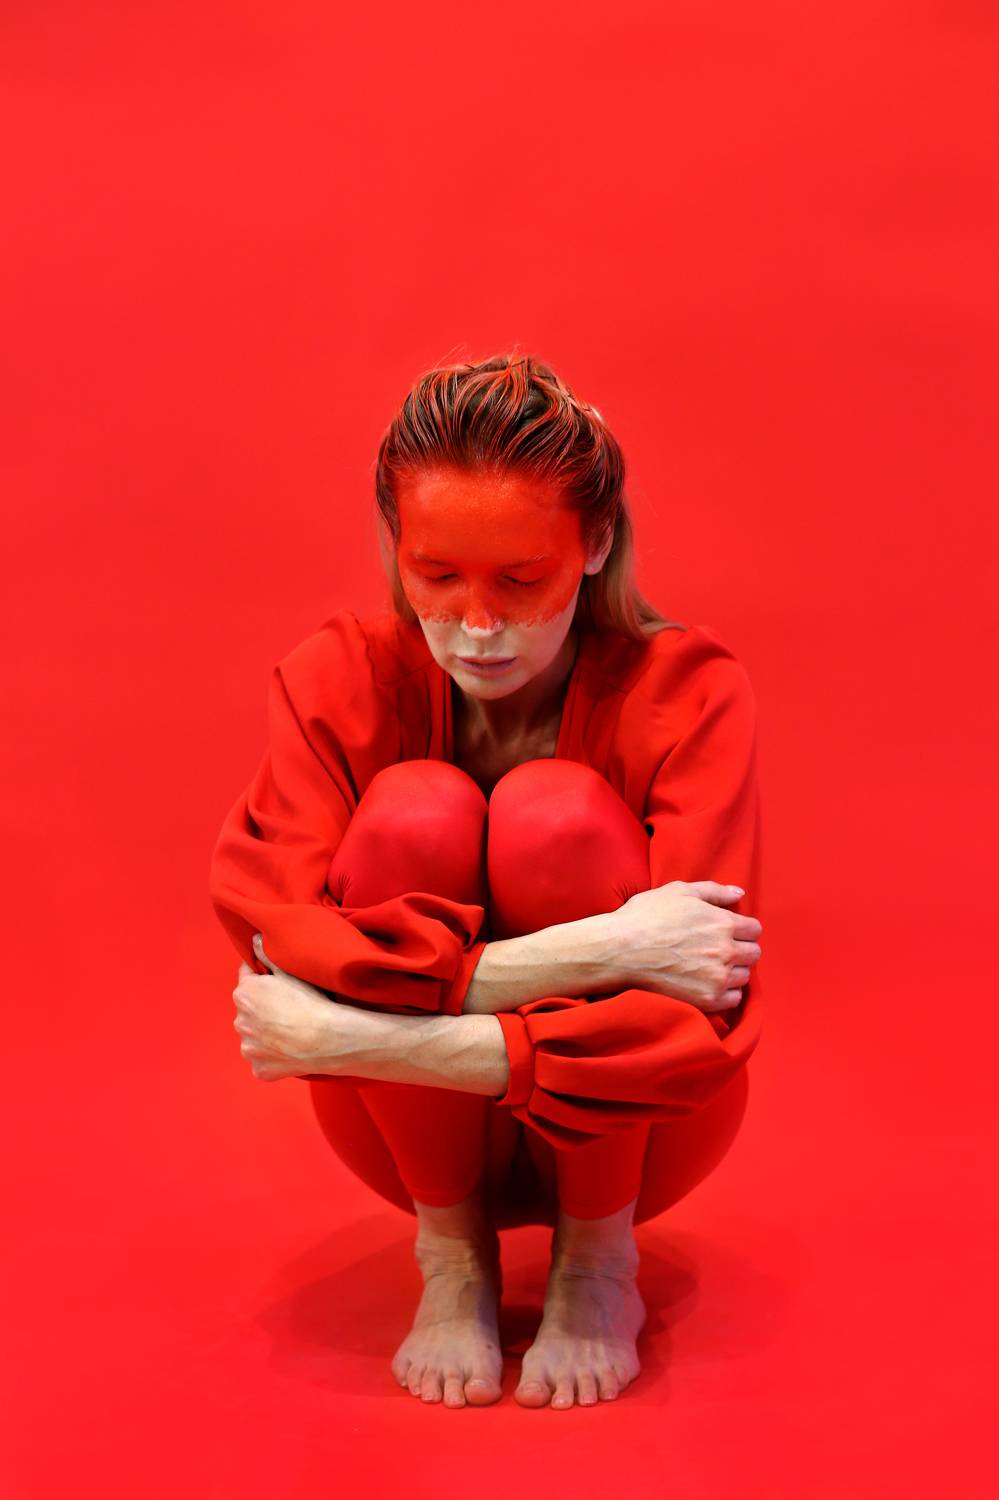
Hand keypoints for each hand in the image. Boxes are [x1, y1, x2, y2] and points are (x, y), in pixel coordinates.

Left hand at [232, 933, 341, 1080]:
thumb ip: (268, 955)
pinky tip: (291, 1051)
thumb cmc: (311, 1001)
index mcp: (244, 994)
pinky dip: (273, 1057)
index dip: (262, 978)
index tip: (277, 983)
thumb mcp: (290, 972)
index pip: (246, 978)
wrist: (328, 1038)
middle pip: (249, 1010)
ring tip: (292, 1033)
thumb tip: (254, 940)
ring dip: (266, 1035)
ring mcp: (248, 1049)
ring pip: (254, 1037)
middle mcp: (239, 1021)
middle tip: (288, 1010)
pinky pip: (263, 1061)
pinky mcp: (260, 1070)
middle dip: (262, 1009)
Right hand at [613, 881, 762, 1013]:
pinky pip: (733, 999)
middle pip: (753, 953)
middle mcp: (725, 951)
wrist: (619, 950)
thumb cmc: (646, 916)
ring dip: (734, 970)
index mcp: (722, 923)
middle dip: (741, 948)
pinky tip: (709, 982)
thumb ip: (714, 891)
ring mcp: (717, 978)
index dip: (742, 928)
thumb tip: (739, 893)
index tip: (728, 931)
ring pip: (744, 976)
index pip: (754, 929)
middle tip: (720, 948)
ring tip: (712, 966)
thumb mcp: (679, 891)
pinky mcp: (706, 1000)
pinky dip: (726, 992)